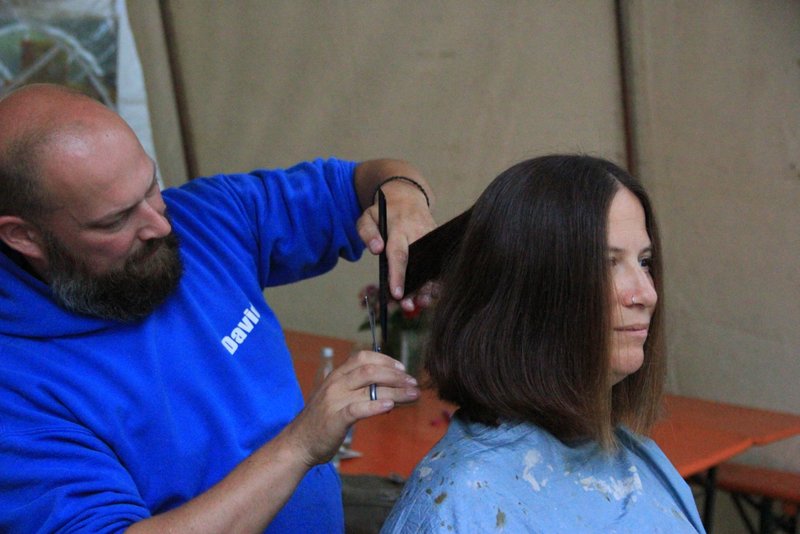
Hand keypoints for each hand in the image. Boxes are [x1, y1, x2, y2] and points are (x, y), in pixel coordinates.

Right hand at [282, 350, 419, 466]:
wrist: (298, 444)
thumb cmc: (322, 422)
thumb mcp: (337, 398)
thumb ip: (357, 390)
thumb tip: (388, 388)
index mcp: (337, 376)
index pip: (363, 357)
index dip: (386, 360)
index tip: (402, 369)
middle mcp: (336, 383)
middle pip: (370, 370)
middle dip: (396, 375)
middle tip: (413, 383)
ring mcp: (335, 400)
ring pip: (369, 387)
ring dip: (396, 390)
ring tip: (412, 395)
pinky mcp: (335, 419)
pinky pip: (358, 409)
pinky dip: (376, 406)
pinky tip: (390, 407)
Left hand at [356, 179, 435, 300]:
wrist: (408, 196)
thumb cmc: (384, 211)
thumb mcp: (368, 215)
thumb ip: (367, 232)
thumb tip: (376, 249)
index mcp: (400, 227)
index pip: (399, 254)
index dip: (398, 275)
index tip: (396, 294)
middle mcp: (420, 233)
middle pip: (419, 265)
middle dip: (415, 288)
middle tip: (406, 306)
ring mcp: (432, 238)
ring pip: (432, 267)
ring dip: (428, 288)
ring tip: (421, 304)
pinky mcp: (438, 243)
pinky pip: (437, 265)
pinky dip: (435, 282)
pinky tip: (430, 296)